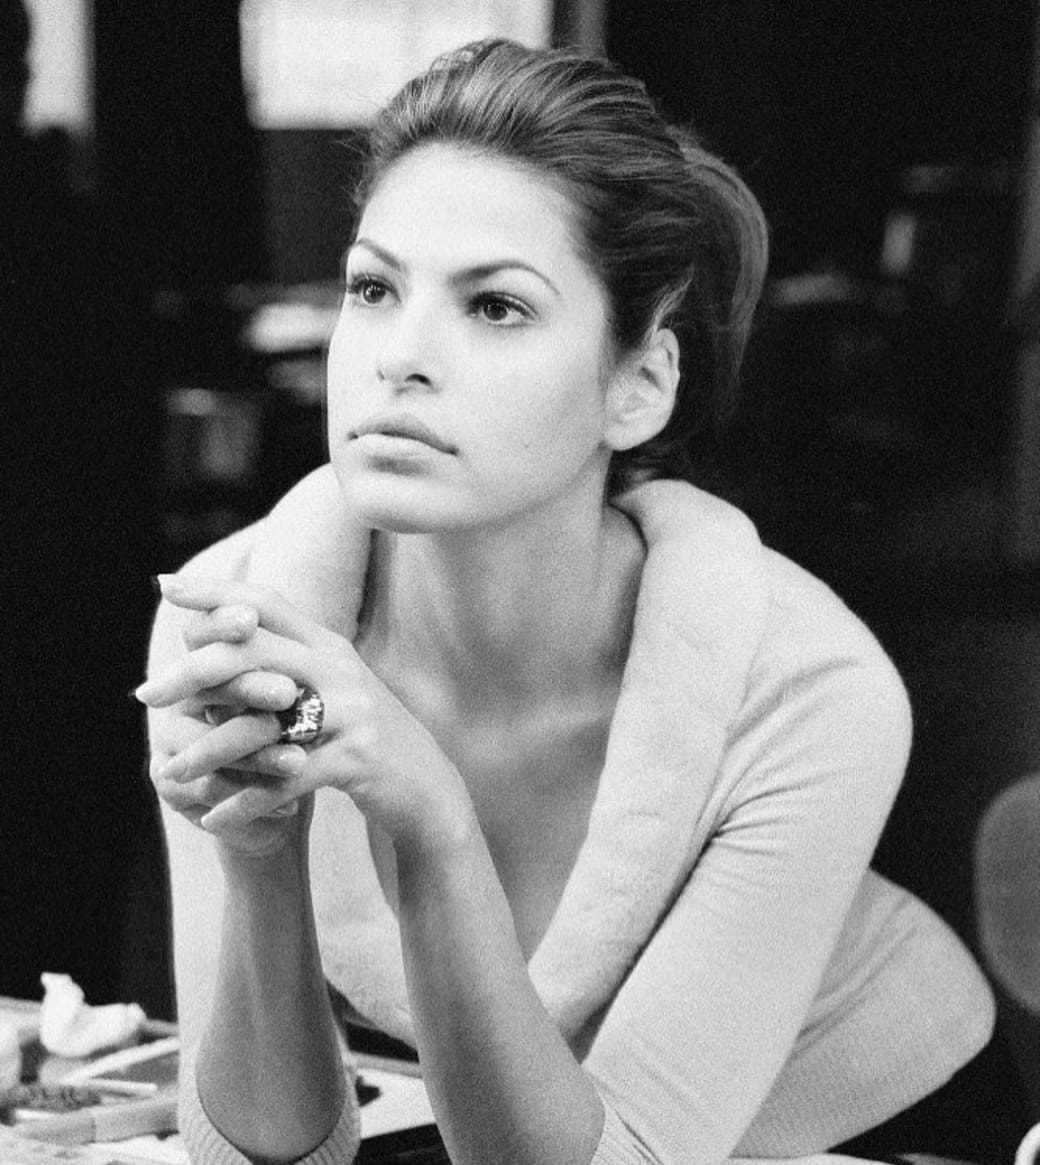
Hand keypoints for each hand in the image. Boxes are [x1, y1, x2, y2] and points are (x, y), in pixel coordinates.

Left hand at [137, 575, 470, 852]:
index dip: (216, 592)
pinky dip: (248, 801)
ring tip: (170, 772)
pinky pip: (286, 779)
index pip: (266, 601)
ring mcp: (352, 711)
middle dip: (190, 672)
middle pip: (252, 653)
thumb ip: (280, 668)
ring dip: (209, 750)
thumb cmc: (361, 738)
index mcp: (329, 645)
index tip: (166, 586)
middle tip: (146, 695)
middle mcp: (340, 668)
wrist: (426, 786)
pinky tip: (216, 817)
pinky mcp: (356, 759)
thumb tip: (203, 661)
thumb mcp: (328, 691)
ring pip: (262, 722)